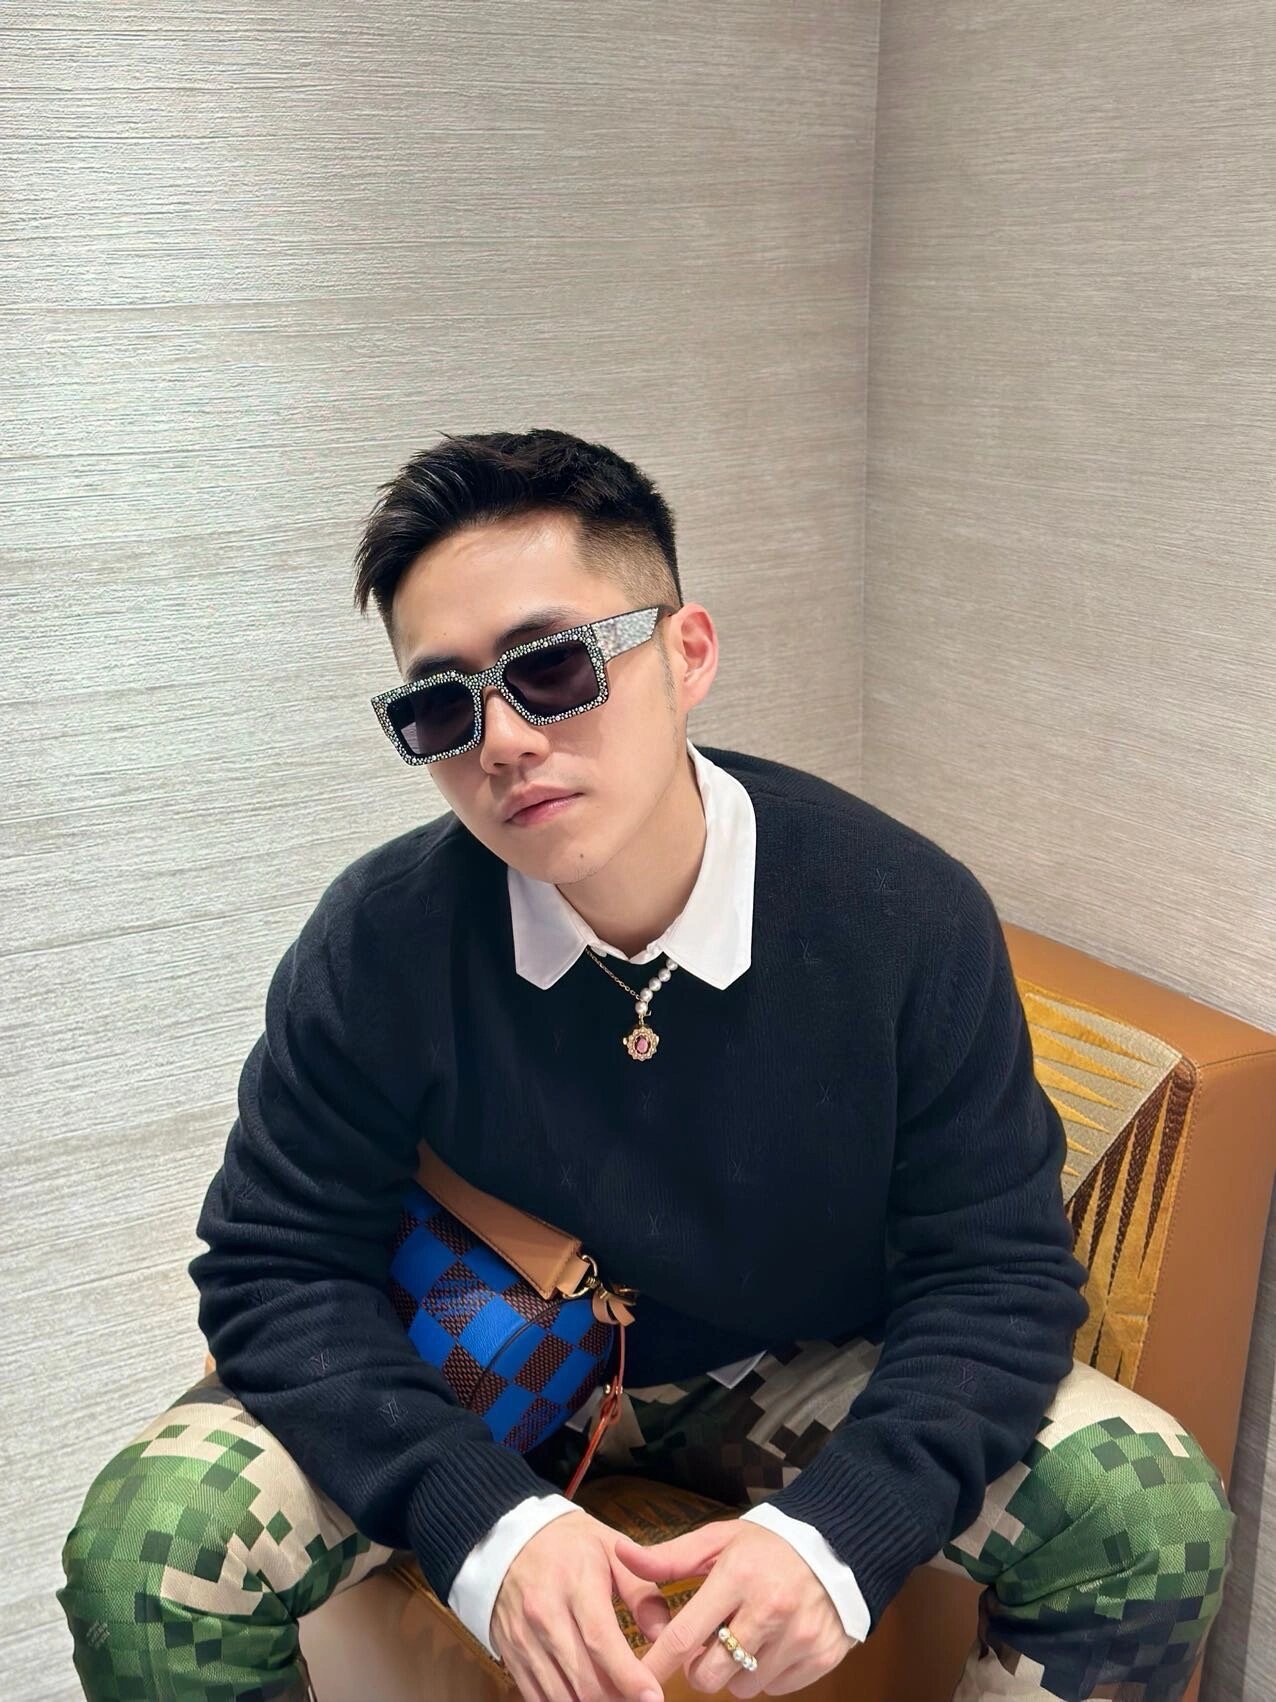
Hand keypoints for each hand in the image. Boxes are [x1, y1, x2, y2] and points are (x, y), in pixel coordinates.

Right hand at [491, 1507, 673, 1701]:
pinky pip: (538, 1699)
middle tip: (639, 1698)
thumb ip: (641, 1590)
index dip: (628, 1676)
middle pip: (584, 1678)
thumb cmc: (569, 1543)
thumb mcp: (612, 1549)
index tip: (653, 1697)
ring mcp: (524, 1639)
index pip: (601, 1639)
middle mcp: (544, 1615)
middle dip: (617, 1698)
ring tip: (616, 1697)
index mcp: (574, 1583)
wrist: (509, 1538)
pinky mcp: (511, 1656)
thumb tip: (664, 1634)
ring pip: (562, 1696)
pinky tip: (585, 1698)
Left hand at [615, 1520, 858, 1696]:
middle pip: (710, 1675)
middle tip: (707, 1644)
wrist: (838, 1547)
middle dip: (699, 1668)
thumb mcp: (718, 1540)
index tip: (637, 1678)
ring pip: (742, 1687)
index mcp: (737, 1576)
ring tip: (744, 1637)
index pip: (684, 1635)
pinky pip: (775, 1689)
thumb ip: (669, 1556)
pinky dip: (766, 1675)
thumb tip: (621, 1554)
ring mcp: (798, 1637)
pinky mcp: (820, 1658)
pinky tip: (772, 1643)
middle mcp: (769, 1610)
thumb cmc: (767, 1545)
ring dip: (734, 1672)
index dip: (656, 1663)